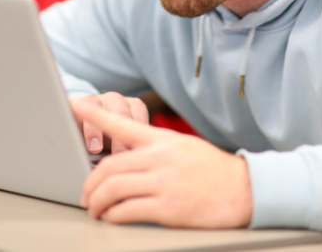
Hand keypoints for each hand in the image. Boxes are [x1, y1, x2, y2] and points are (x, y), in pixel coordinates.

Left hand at [74, 101, 252, 228]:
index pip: (122, 123)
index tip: (76, 104)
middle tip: (85, 195)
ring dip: (97, 202)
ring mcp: (164, 183)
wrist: (245, 190)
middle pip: (109, 166)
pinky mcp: (169, 208)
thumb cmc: (213, 170)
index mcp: (163, 140)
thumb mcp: (184, 147)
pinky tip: (111, 218)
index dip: (96, 114)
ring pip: (113, 189)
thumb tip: (126, 155)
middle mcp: (160, 158)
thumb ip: (155, 148)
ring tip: (95, 210)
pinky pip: (128, 211)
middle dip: (90, 183)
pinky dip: (113, 216)